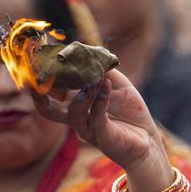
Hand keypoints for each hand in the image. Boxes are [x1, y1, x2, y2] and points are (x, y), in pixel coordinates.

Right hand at [31, 69, 171, 191]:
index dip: (44, 75)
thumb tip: (88, 52)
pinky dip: (100, 98)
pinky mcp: (102, 136)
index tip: (43, 55)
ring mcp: (87, 129)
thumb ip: (102, 69)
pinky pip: (97, 116)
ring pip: (74, 111)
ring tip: (95, 76)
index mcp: (74, 104)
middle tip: (46, 68)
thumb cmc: (130, 112)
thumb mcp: (116, 83)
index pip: (50, 91)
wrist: (147, 139)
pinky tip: (105, 84)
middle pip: (47, 107)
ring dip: (83, 90)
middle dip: (42, 89)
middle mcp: (75, 118)